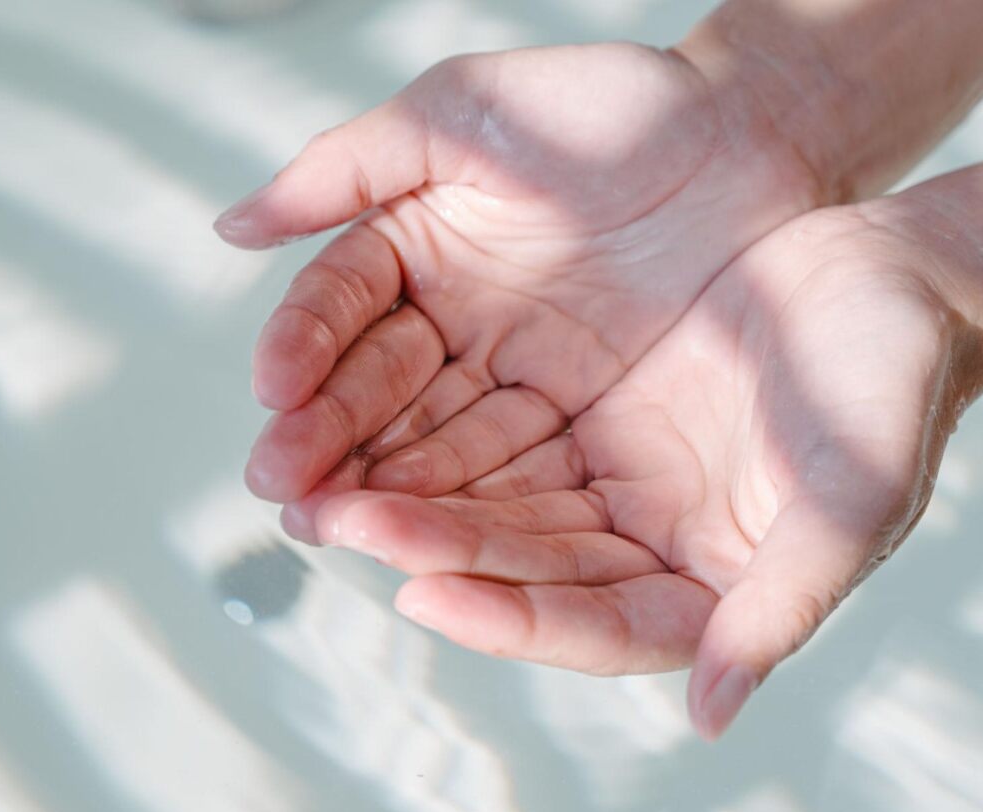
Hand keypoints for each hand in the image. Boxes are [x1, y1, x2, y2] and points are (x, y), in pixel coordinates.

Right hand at [221, 41, 821, 536]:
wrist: (751, 139)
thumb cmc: (610, 107)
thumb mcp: (469, 115)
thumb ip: (350, 165)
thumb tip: (231, 226)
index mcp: (417, 251)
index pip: (341, 309)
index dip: (305, 348)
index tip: (273, 390)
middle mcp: (457, 325)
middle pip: (378, 392)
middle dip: (329, 440)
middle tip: (285, 488)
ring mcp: (516, 380)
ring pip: (437, 441)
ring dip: (386, 487)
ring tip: (338, 525)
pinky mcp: (579, 425)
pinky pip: (517, 469)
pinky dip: (471, 502)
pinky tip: (427, 533)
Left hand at [310, 205, 982, 738]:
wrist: (894, 278)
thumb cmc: (894, 389)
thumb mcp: (855, 497)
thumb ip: (782, 605)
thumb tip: (710, 720)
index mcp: (707, 589)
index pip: (596, 628)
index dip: (512, 619)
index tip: (424, 594)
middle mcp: (646, 546)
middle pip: (526, 565)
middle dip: (434, 546)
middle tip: (340, 522)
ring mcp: (614, 480)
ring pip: (499, 502)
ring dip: (416, 494)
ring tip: (326, 482)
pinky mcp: (590, 414)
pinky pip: (501, 431)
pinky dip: (440, 430)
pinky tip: (371, 419)